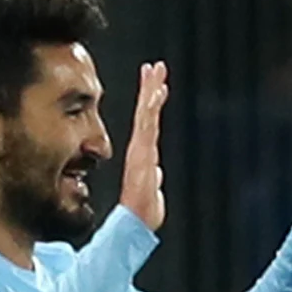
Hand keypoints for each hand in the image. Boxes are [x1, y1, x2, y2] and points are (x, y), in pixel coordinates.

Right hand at [120, 61, 166, 231]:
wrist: (135, 225)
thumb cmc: (143, 213)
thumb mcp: (152, 191)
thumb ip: (152, 177)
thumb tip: (155, 170)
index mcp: (144, 155)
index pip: (148, 124)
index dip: (150, 103)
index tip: (156, 83)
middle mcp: (141, 149)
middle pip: (146, 114)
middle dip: (150, 89)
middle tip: (156, 66)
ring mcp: (141, 151)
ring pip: (146, 116)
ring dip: (151, 93)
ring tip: (155, 72)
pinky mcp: (141, 155)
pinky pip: (146, 127)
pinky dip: (150, 109)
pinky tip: (155, 94)